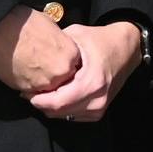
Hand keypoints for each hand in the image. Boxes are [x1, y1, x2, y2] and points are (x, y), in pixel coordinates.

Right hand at [0, 5, 82, 98]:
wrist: (0, 28)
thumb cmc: (25, 23)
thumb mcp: (53, 28)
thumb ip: (61, 44)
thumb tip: (60, 49)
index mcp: (71, 54)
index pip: (76, 68)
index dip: (65, 66)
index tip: (57, 63)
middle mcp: (61, 71)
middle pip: (63, 81)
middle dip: (55, 77)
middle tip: (43, 67)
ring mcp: (44, 82)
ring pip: (48, 89)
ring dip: (42, 83)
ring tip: (32, 70)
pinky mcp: (27, 89)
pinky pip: (32, 93)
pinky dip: (28, 86)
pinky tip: (22, 73)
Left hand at [28, 21, 145, 122]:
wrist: (127, 49)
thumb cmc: (101, 40)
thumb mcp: (77, 35)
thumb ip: (55, 46)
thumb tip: (33, 54)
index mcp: (92, 82)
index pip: (57, 103)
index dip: (37, 99)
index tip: (25, 90)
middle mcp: (97, 99)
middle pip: (58, 112)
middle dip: (41, 104)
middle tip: (29, 92)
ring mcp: (100, 108)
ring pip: (64, 116)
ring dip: (50, 107)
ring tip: (41, 93)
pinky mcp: (99, 111)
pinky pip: (73, 116)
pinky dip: (62, 109)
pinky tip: (57, 96)